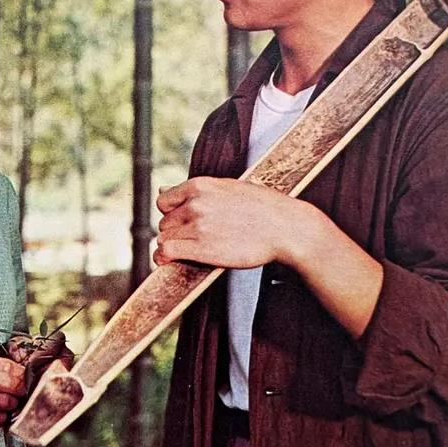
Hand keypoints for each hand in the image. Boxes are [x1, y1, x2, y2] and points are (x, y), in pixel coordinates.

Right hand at [0, 348, 25, 435]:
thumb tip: (14, 368)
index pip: (4, 365)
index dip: (21, 373)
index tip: (28, 378)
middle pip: (7, 381)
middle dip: (21, 388)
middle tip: (24, 393)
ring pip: (2, 401)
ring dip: (12, 405)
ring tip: (11, 405)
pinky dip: (0, 418)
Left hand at [153, 177, 323, 269]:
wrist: (286, 227)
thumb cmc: (262, 208)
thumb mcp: (228, 188)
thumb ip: (194, 191)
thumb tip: (161, 189)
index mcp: (200, 185)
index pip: (164, 201)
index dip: (172, 214)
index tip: (183, 223)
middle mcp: (195, 203)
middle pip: (165, 222)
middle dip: (176, 232)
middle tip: (196, 239)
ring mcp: (198, 226)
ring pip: (165, 238)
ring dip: (174, 246)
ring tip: (192, 250)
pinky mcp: (202, 248)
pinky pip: (167, 251)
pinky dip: (164, 258)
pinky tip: (169, 261)